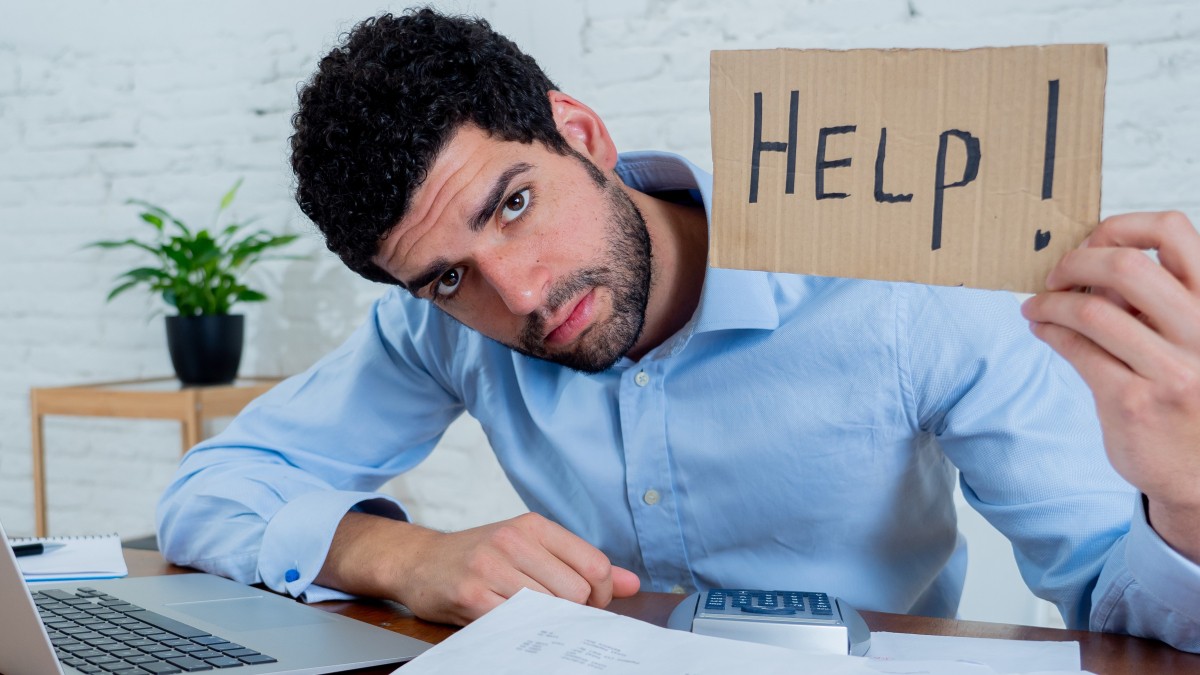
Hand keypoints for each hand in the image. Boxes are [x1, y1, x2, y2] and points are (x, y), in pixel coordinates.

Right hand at [315, 512, 640, 624]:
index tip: (586, 603)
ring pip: (551, 608)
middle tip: (557, 616)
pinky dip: (523, 629)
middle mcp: (514, 540)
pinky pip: (517, 622)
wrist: (420, 561)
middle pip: (578, 591)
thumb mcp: (531, 548)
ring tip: (531, 617)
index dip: (601, 595)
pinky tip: (512, 623)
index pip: (595, 565)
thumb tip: (630, 583)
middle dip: (576, 612)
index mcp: (535, 526)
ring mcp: (491, 567)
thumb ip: (581, 563)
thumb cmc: (480, 557)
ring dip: (548, 622)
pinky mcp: (472, 595)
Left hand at [1021, 211, 1199, 561]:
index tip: (1094, 242)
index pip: (1174, 232)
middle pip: (1125, 265)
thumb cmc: (1192, 393)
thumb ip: (1156, 301)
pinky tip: (1041, 329)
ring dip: (1050, 302)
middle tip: (1055, 276)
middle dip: (1075, 263)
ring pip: (1091, 310)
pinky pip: (1076, 349)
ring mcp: (1169, 370)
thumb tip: (1094, 263)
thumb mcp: (1193, 338)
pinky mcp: (1132, 402)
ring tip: (1036, 306)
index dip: (1121, 227)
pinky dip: (1049, 330)